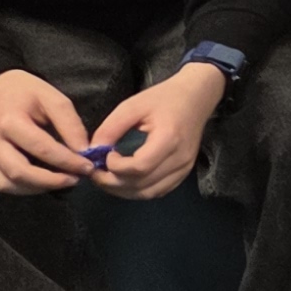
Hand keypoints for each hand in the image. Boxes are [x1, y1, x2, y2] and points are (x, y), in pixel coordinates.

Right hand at [0, 67, 97, 193]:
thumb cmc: (25, 92)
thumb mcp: (52, 98)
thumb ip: (69, 124)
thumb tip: (83, 152)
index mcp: (9, 122)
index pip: (42, 149)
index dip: (68, 161)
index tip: (89, 167)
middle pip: (20, 172)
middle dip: (52, 181)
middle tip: (76, 179)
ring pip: (8, 184)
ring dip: (37, 188)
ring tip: (61, 181)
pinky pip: (0, 183)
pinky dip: (23, 188)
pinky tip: (42, 182)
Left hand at [80, 61, 224, 200]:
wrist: (197, 97)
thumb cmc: (164, 98)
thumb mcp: (133, 106)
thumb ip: (111, 128)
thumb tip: (93, 151)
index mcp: (169, 138)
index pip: (139, 167)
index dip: (116, 167)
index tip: (105, 155)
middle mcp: (180, 159)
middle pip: (141, 185)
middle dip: (112, 183)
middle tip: (95, 172)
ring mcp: (184, 168)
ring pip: (148, 193)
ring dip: (123, 191)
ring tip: (107, 178)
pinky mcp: (184, 173)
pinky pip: (157, 191)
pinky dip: (138, 190)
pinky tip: (126, 180)